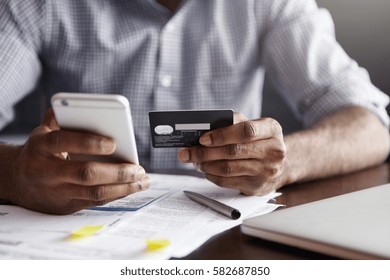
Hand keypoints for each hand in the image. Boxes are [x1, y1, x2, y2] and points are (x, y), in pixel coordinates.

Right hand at [8, 109, 148, 213]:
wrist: (17, 181)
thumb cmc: (40, 151)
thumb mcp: (43, 131)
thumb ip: (60, 117)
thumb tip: (84, 106)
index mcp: (40, 146)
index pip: (63, 141)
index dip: (88, 142)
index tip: (113, 143)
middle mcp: (46, 171)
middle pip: (85, 174)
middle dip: (117, 172)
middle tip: (138, 169)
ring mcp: (57, 192)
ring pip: (94, 193)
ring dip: (123, 187)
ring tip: (142, 181)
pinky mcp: (66, 206)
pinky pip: (95, 202)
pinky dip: (117, 195)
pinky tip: (131, 187)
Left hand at [178, 113, 286, 194]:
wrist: (278, 165)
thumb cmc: (259, 141)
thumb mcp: (252, 126)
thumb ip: (233, 123)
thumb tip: (203, 128)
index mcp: (272, 129)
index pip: (246, 131)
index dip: (222, 135)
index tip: (202, 138)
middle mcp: (274, 151)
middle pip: (233, 151)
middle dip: (205, 152)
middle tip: (187, 152)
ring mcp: (267, 171)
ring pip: (228, 168)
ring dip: (206, 165)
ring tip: (194, 161)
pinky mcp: (257, 187)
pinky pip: (227, 181)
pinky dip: (211, 175)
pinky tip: (205, 170)